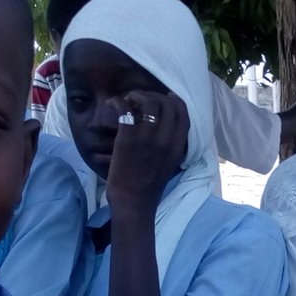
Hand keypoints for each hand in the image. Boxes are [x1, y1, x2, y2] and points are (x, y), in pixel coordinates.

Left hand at [105, 89, 189, 216]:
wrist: (134, 201)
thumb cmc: (149, 185)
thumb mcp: (170, 164)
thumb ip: (171, 145)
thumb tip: (165, 126)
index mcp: (178, 147)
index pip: (183, 113)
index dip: (172, 100)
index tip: (161, 99)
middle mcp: (166, 140)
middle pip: (166, 102)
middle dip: (152, 95)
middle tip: (138, 102)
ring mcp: (147, 139)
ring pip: (148, 101)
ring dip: (135, 95)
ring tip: (126, 103)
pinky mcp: (128, 139)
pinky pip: (125, 108)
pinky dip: (118, 101)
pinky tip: (113, 105)